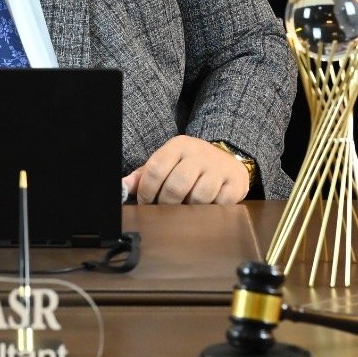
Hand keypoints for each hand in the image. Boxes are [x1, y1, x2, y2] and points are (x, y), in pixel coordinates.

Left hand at [123, 135, 248, 204]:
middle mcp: (199, 154)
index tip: (145, 202)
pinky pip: (219, 204)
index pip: (156, 169)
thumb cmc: (189, 165)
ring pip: (198, 197)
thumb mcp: (167, 162)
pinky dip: (210, 210)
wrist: (226, 158)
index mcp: (178, 146)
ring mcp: (219, 168)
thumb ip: (144, 175)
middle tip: (165, 209)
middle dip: (166, 204)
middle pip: (176, 186)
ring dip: (188, 209)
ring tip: (185, 207)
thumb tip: (122, 187)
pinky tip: (206, 206)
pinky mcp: (235, 183)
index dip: (146, 191)